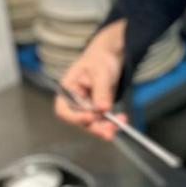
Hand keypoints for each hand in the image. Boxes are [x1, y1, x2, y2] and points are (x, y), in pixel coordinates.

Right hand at [54, 20, 127, 140]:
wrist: (111, 55)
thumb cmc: (99, 58)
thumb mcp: (100, 72)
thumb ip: (101, 90)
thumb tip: (102, 108)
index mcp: (67, 90)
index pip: (64, 110)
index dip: (75, 117)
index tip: (90, 117)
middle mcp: (74, 101)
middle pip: (80, 120)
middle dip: (95, 127)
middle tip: (109, 131)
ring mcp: (86, 106)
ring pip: (93, 123)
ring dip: (106, 127)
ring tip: (120, 123)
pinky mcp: (97, 109)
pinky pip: (103, 120)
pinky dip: (112, 122)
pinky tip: (121, 119)